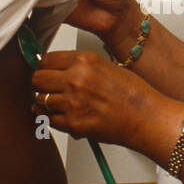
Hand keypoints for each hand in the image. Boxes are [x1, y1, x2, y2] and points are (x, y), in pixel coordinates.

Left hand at [30, 49, 159, 145]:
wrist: (146, 118)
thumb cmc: (133, 94)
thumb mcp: (105, 67)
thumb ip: (79, 67)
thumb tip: (58, 70)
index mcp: (84, 61)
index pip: (46, 60)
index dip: (43, 67)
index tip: (44, 72)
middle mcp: (76, 79)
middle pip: (36, 79)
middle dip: (40, 85)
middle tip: (47, 89)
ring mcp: (73, 102)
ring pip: (40, 101)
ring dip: (46, 104)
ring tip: (60, 105)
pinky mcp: (73, 123)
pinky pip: (49, 121)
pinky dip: (53, 120)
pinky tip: (63, 117)